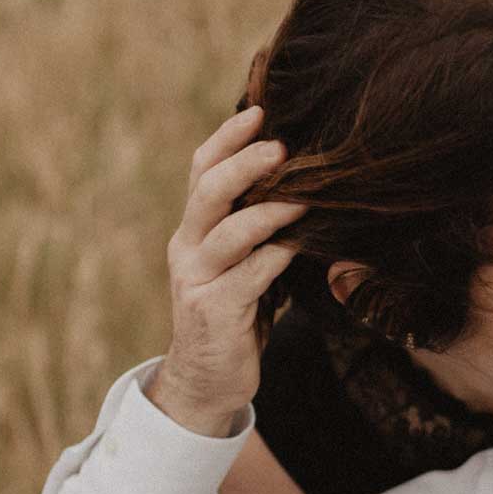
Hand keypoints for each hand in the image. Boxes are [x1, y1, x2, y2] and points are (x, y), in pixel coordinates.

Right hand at [146, 105, 306, 436]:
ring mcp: (197, 279)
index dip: (227, 139)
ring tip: (305, 195)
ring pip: (229, 231)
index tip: (259, 111)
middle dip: (244, 164)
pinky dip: (278, 254)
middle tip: (281, 147)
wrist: (206, 382)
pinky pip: (251, 274)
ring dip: (269, 209)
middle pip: (208, 190)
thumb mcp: (243, 266)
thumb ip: (259, 232)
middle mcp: (187, 248)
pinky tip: (303, 243)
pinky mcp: (215, 311)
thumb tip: (305, 188)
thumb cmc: (236, 318)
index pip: (200, 171)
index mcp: (193, 231)